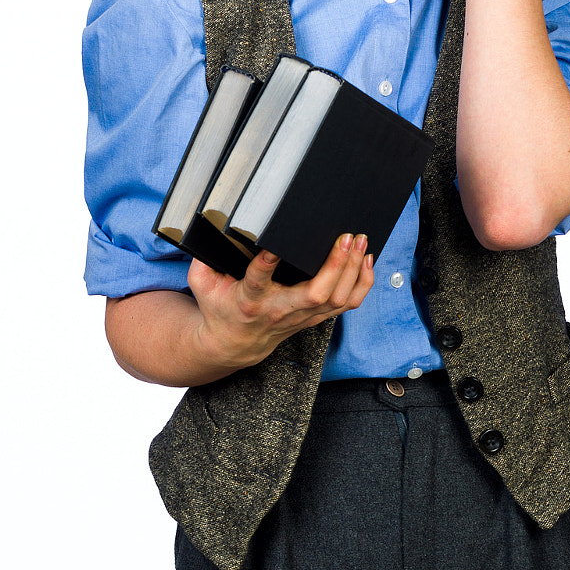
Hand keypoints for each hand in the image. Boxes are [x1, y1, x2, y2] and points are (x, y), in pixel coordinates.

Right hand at [187, 232, 373, 372]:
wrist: (233, 344)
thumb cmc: (220, 307)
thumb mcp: (202, 283)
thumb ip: (203, 259)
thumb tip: (210, 225)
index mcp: (250, 299)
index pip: (258, 281)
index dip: (266, 263)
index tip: (274, 245)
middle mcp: (280, 309)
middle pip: (315, 293)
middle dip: (335, 264)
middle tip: (346, 237)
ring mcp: (301, 316)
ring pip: (336, 299)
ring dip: (353, 270)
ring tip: (361, 242)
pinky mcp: (315, 317)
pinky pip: (347, 304)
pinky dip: (362, 284)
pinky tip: (367, 262)